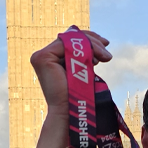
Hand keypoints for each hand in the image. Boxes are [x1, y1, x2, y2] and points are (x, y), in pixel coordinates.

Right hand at [30, 29, 111, 147]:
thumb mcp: (84, 67)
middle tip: (108, 53)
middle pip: (70, 37)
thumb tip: (94, 38)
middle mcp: (42, 56)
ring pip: (70, 39)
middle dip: (92, 41)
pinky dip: (83, 49)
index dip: (88, 39)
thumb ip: (84, 53)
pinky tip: (94, 60)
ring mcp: (40, 56)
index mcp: (50, 58)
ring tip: (106, 58)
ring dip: (92, 46)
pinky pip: (66, 44)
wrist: (72, 110)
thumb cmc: (80, 94)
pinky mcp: (42, 58)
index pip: (69, 40)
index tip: (106, 44)